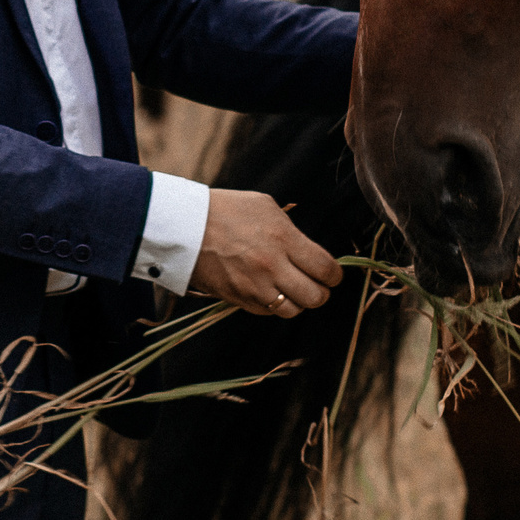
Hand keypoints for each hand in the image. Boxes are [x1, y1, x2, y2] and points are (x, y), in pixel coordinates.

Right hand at [190, 190, 341, 318]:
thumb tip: (309, 251)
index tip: (332, 275)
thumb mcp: (266, 207)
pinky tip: (269, 290)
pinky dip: (273, 305)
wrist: (185, 226)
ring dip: (297, 302)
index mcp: (284, 238)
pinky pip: (268, 312)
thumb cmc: (226, 210)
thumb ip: (292, 231)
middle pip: (315, 297)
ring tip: (292, 290)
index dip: (334, 275)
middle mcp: (272, 266)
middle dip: (320, 292)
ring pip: (293, 310)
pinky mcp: (239, 299)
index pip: (326, 269)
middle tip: (315, 285)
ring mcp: (255, 286)